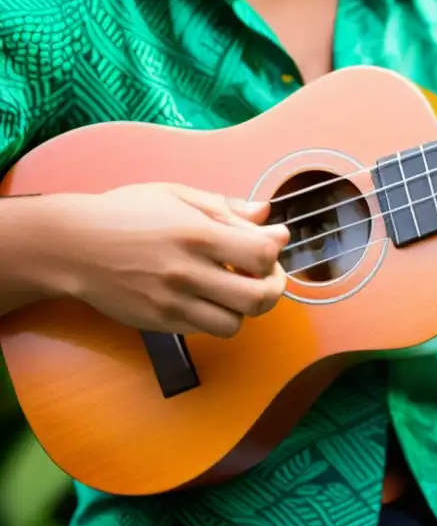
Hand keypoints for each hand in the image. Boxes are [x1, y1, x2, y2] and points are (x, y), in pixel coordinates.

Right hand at [47, 183, 289, 337]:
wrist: (72, 246)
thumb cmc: (127, 213)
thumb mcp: (177, 195)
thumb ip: (227, 207)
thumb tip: (268, 215)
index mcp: (197, 234)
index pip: (262, 255)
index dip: (275, 254)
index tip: (270, 247)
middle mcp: (188, 272)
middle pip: (259, 298)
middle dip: (273, 288)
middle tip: (265, 275)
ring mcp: (172, 303)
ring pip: (235, 324)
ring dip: (244, 308)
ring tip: (235, 289)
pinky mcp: (159, 323)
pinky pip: (206, 330)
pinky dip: (217, 317)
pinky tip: (208, 297)